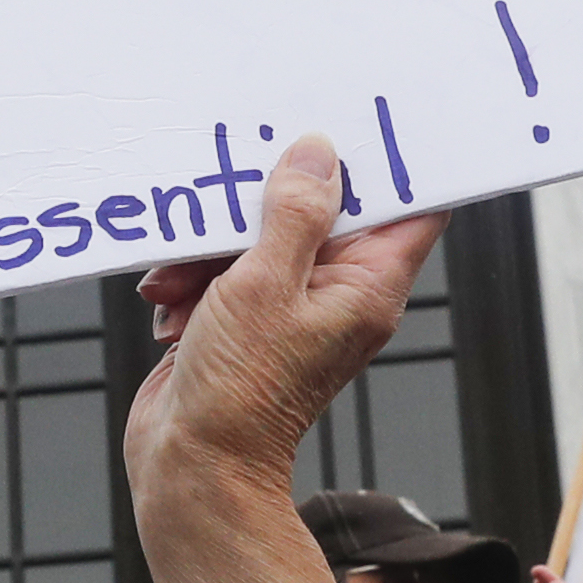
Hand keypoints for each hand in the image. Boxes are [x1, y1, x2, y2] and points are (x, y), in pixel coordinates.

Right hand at [126, 138, 440, 582]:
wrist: (190, 466)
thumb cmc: (240, 395)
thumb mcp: (265, 284)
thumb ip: (294, 214)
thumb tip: (318, 154)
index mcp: (368, 285)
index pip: (409, 206)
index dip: (395, 160)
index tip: (368, 116)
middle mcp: (337, 293)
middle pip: (318, 210)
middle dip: (263, 203)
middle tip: (230, 198)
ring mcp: (290, 306)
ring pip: (259, 236)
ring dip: (211, 249)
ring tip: (187, 283)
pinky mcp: (244, 318)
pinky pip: (223, 268)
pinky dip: (193, 279)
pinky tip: (173, 305)